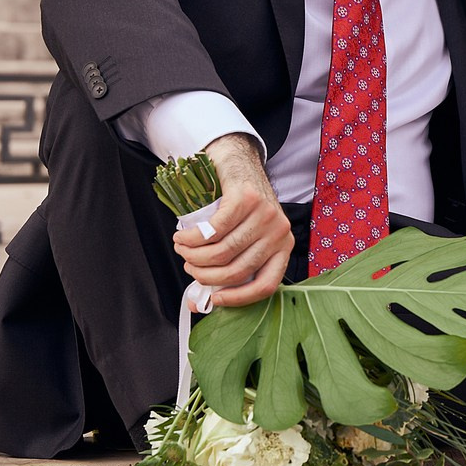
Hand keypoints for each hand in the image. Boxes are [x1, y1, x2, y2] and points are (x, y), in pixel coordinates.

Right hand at [172, 133, 290, 307]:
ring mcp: (265, 215)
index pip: (267, 285)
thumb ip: (226, 267)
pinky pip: (214, 230)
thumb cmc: (238, 207)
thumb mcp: (242, 237)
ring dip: (194, 256)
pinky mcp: (246, 199)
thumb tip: (201, 303)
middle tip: (188, 266)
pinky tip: (182, 237)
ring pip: (223, 251)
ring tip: (182, 250)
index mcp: (284, 248)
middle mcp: (279, 233)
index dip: (238, 299)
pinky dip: (192, 238)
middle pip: (238, 270)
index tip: (213, 299)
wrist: (237, 162)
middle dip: (204, 274)